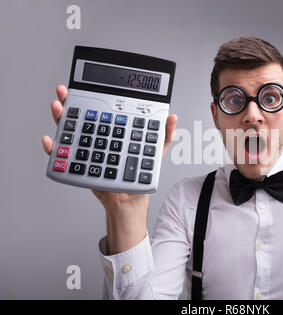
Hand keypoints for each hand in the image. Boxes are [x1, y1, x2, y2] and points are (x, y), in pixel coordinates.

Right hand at [41, 85, 177, 252]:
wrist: (130, 200)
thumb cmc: (140, 175)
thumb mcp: (156, 153)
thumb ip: (164, 135)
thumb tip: (172, 117)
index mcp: (113, 132)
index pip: (100, 111)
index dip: (90, 98)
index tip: (82, 88)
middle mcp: (98, 139)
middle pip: (81, 118)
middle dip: (70, 103)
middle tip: (64, 93)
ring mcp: (87, 152)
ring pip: (71, 133)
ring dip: (61, 120)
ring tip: (58, 109)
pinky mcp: (80, 167)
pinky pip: (64, 158)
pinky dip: (54, 149)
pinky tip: (52, 141)